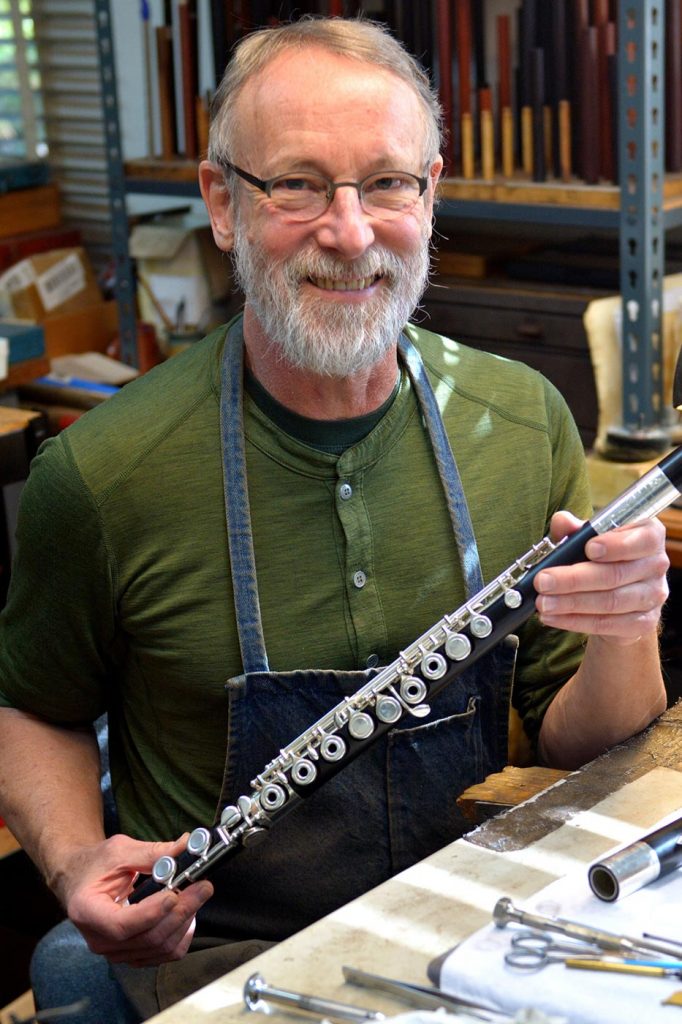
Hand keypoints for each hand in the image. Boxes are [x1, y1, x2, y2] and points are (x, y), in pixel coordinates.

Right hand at [58, 833, 213, 966]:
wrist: (81, 881)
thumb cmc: (96, 864)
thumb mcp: (119, 850)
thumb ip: (152, 852)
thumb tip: (187, 845)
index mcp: (88, 912)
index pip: (121, 924)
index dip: (152, 913)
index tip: (175, 893)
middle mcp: (100, 940)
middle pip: (148, 938)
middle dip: (180, 911)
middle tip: (203, 886)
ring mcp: (115, 952)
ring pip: (159, 948)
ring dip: (185, 921)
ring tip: (197, 894)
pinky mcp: (130, 955)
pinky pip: (162, 954)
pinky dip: (180, 935)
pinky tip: (186, 913)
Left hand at [534, 512, 669, 645]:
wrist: (618, 599)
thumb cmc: (603, 559)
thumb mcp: (588, 539)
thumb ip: (575, 529)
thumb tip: (562, 521)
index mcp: (649, 536)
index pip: (643, 539)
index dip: (617, 545)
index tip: (588, 548)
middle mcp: (656, 565)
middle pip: (616, 574)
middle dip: (574, 579)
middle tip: (543, 581)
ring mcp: (653, 596)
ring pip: (610, 602)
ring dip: (570, 603)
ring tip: (543, 602)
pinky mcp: (643, 623)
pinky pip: (607, 624)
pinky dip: (575, 621)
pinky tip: (553, 617)